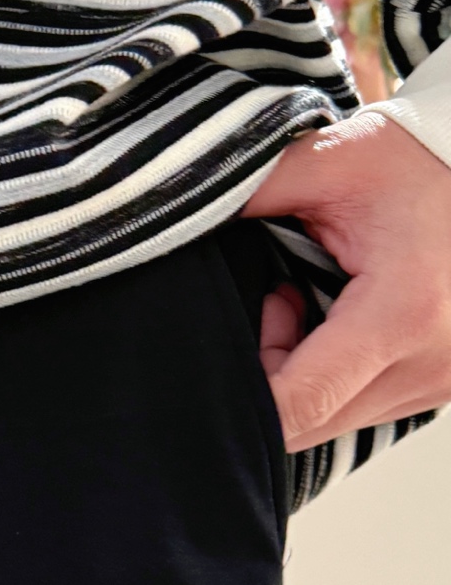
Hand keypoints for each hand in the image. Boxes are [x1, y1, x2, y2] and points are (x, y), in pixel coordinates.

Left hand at [242, 112, 450, 452]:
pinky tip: (333, 320)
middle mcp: (432, 364)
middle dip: (265, 379)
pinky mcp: (444, 386)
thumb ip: (246, 193)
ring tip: (304, 301)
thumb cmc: (415, 159)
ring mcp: (444, 383)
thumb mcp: (328, 160)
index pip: (295, 406)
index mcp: (402, 314)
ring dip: (298, 380)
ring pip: (331, 423)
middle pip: (306, 426)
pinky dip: (331, 378)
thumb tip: (161, 218)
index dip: (240, 389)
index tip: (224, 336)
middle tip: (273, 302)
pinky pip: (361, 408)